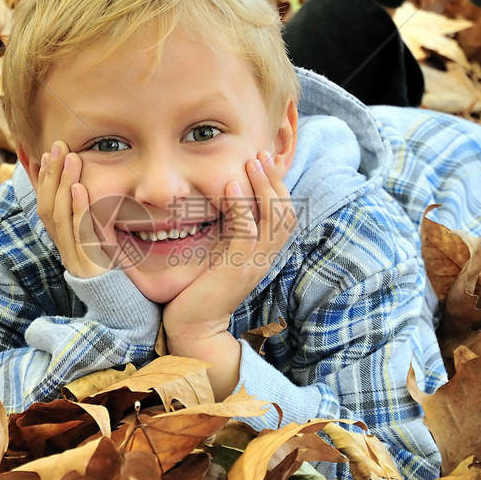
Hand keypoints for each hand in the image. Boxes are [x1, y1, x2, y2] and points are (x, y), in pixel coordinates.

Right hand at [35, 142, 114, 278]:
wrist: (119, 309)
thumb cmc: (112, 274)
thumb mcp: (99, 245)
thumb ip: (91, 224)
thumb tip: (89, 193)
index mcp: (62, 244)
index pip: (45, 207)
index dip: (44, 181)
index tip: (48, 155)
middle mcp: (63, 249)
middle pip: (48, 207)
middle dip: (52, 174)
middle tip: (58, 146)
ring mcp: (74, 257)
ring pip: (60, 216)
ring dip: (63, 184)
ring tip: (71, 159)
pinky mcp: (88, 264)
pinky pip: (80, 233)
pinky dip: (77, 209)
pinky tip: (78, 188)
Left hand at [162, 151, 296, 395]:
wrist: (195, 326)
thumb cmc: (202, 290)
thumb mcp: (222, 254)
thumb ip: (230, 232)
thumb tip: (227, 203)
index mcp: (265, 253)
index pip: (285, 214)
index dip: (278, 186)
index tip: (264, 160)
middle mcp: (265, 257)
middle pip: (285, 212)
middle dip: (274, 179)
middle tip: (260, 153)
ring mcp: (254, 263)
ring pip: (271, 219)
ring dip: (261, 187)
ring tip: (250, 162)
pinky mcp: (236, 268)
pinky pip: (246, 232)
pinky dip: (241, 207)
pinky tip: (230, 186)